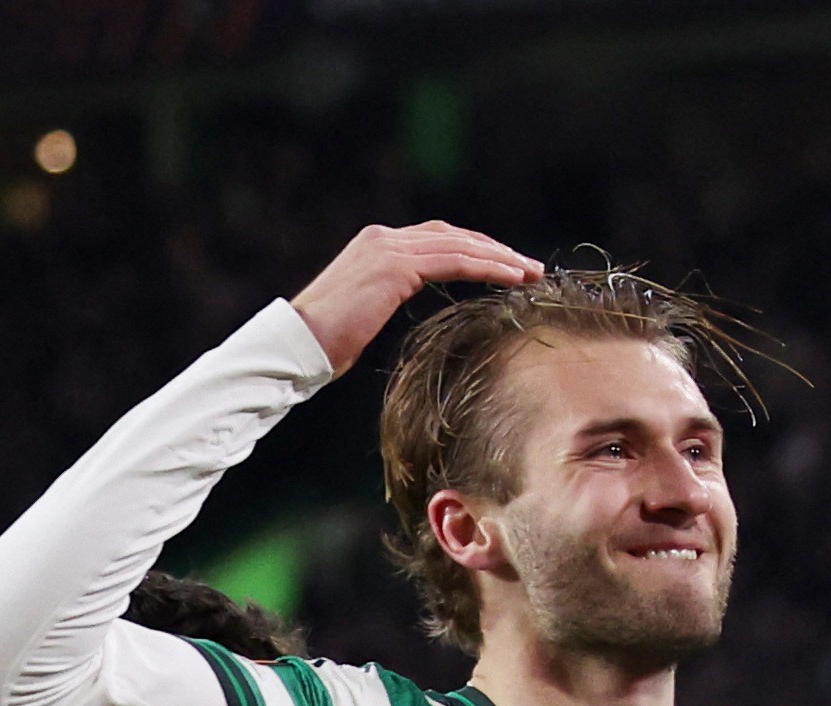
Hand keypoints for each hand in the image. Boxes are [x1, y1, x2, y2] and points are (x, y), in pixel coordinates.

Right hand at [290, 222, 542, 374]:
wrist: (299, 344)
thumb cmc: (327, 342)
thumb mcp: (364, 312)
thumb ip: (389, 298)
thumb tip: (404, 308)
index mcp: (376, 245)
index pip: (437, 238)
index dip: (475, 249)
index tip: (506, 266)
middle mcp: (384, 238)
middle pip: (454, 235)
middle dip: (496, 249)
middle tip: (530, 267)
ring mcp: (388, 248)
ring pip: (460, 245)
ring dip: (501, 258)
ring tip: (531, 273)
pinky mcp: (395, 266)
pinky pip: (454, 261)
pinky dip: (487, 267)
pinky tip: (512, 279)